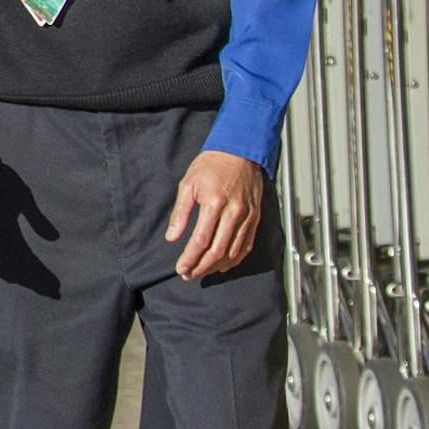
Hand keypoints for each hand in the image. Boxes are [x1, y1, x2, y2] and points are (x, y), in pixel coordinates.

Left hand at [166, 150, 265, 279]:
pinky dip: (235, 259)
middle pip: (218, 251)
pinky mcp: (256, 218)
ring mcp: (248, 217)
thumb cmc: (210, 166)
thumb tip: (172, 237)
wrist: (239, 153)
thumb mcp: (188, 184)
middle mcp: (234, 213)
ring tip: (202, 272)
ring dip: (217, 266)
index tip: (181, 268)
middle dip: (202, 266)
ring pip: (233, 252)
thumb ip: (180, 212)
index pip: (201, 240)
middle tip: (189, 275)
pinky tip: (223, 265)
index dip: (190, 258)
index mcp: (215, 203)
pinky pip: (247, 245)